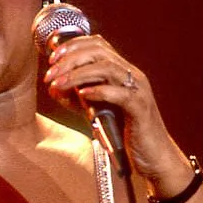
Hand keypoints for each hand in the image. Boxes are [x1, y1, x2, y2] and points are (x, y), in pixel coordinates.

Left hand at [43, 35, 187, 183]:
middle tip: (50, 73)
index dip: (72, 46)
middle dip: (70, 58)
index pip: (97, 44)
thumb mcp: (94, 111)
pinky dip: (99, 91)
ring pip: (107, 68)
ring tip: (58, 84)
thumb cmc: (124, 133)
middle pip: (99, 52)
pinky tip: (82, 95)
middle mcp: (132, 76)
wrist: (152, 157)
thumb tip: (53, 87)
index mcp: (122, 72)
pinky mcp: (141, 109)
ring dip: (78, 74)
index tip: (51, 58)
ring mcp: (138, 91)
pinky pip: (120, 94)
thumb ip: (75, 98)